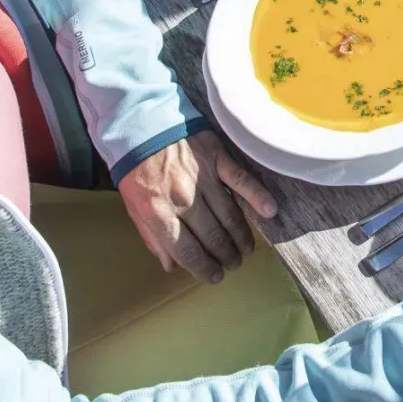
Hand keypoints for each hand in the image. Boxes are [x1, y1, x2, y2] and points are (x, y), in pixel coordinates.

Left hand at [118, 130, 278, 283]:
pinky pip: (240, 181)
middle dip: (226, 256)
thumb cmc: (136, 170)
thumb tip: (171, 266)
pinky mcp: (216, 159)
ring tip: (246, 249)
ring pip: (229, 215)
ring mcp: (203, 178)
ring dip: (240, 237)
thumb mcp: (133, 208)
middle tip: (234, 264)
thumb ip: (153, 238)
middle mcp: (183, 199)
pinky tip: (269, 212)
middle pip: (212, 237)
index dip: (205, 269)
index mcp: (158, 214)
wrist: (140, 124)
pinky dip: (257, 197)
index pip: (188, 252)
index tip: (215, 277)